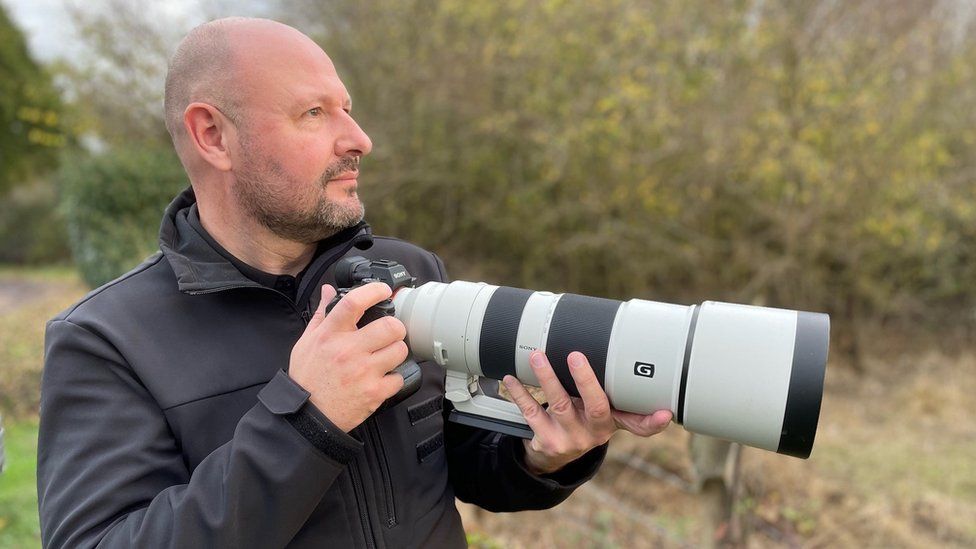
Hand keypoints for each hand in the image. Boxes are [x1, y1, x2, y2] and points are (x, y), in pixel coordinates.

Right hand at [289, 283, 407, 431]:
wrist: (307, 417)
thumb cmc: (307, 378)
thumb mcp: (306, 342)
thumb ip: (322, 314)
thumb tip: (329, 290)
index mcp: (330, 335)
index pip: (354, 303)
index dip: (373, 291)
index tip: (383, 290)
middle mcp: (348, 351)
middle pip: (390, 326)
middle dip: (395, 327)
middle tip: (390, 333)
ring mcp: (363, 372)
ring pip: (400, 350)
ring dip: (396, 352)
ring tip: (385, 356)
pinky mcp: (374, 392)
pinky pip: (399, 377)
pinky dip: (394, 378)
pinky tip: (382, 378)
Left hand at [503, 351, 672, 474]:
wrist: (552, 457)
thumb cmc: (580, 422)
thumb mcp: (600, 414)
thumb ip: (612, 395)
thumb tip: (622, 357)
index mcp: (612, 422)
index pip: (638, 424)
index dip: (653, 421)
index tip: (665, 413)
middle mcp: (594, 432)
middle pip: (595, 406)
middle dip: (586, 380)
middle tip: (576, 356)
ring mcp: (570, 438)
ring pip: (560, 405)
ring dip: (548, 378)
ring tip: (537, 357)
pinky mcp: (547, 441)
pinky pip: (531, 413)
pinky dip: (520, 393)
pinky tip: (512, 379)